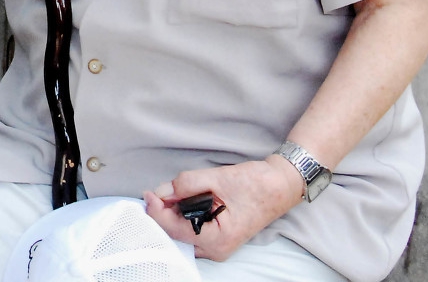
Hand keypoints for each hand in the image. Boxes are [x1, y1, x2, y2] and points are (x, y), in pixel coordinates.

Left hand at [142, 156, 305, 261]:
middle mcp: (216, 250)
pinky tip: (179, 203)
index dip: (157, 211)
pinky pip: (190, 233)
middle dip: (162, 214)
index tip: (148, 193)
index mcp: (217, 239)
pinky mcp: (216, 239)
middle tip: (155, 193)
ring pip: (181, 236)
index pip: (174, 230)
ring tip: (168, 195)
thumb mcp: (217, 178)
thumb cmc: (255, 184)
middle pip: (175, 236)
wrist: (279, 186)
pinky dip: (181, 218)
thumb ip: (186, 184)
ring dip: (171, 216)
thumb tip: (162, 191)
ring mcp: (217, 247)